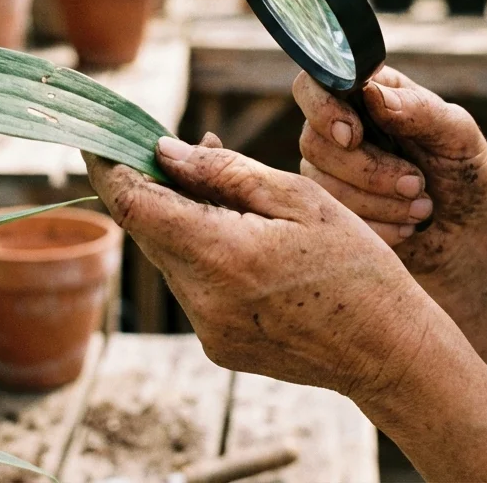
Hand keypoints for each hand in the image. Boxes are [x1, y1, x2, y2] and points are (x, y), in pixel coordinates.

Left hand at [84, 134, 434, 401]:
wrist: (390, 352)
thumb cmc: (358, 266)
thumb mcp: (300, 200)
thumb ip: (226, 173)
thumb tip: (165, 152)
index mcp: (222, 255)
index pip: (135, 204)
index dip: (109, 166)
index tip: (96, 136)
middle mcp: (202, 299)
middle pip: (149, 230)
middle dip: (156, 187)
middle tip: (184, 151)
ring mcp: (207, 329)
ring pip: (171, 257)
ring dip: (184, 220)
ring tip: (234, 196)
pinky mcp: (218, 345)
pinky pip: (193, 286)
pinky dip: (204, 254)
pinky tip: (245, 239)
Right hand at [294, 69, 486, 390]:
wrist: (467, 237)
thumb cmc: (465, 175)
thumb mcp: (458, 136)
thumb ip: (419, 109)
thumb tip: (373, 93)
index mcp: (369, 93)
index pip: (316, 83)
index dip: (324, 109)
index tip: (354, 136)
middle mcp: (340, 125)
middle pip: (314, 139)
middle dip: (368, 170)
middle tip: (417, 184)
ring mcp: (330, 169)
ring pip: (319, 183)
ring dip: (376, 202)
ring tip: (422, 209)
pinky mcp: (330, 208)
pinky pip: (328, 217)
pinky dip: (374, 225)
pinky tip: (405, 228)